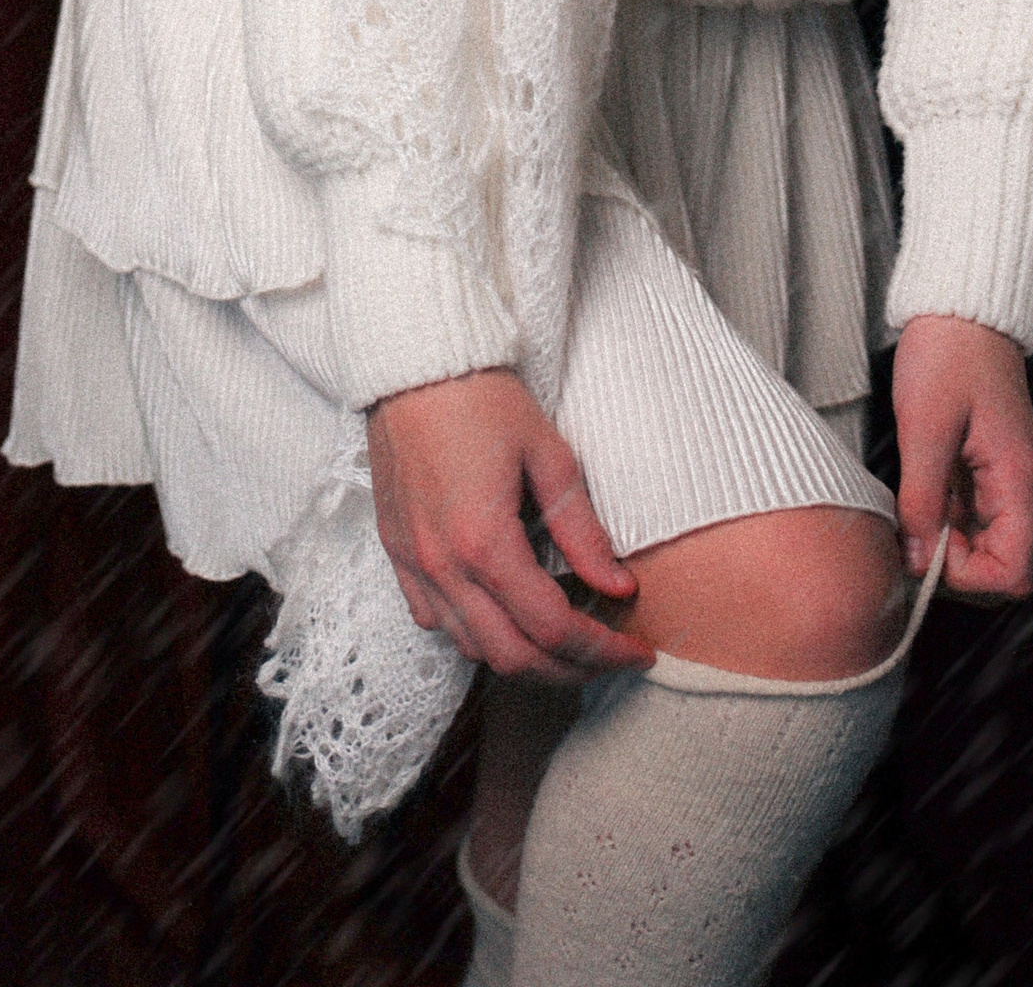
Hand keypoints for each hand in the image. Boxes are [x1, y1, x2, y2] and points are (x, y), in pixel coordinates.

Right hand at [366, 367, 656, 680]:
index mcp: (486, 542)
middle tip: (608, 655)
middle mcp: (443, 565)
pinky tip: (502, 612)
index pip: (554, 628)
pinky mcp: (395, 551)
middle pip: (512, 657)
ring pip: (471, 647)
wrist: (412, 362)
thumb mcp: (549, 454)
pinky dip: (473, 632)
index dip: (603, 650)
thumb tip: (617, 585)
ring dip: (522, 656)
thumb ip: (582, 529)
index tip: (638, 650)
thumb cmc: (482, 397)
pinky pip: (432, 619)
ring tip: (563, 639)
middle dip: (569, 669)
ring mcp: (413, 563)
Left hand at [892, 314, 1032, 599]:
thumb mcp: (925, 429)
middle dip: (954, 561)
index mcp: (1019, 482)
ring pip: (982, 541)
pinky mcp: (989, 468)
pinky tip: (918, 489)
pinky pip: (971, 513)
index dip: (969, 576)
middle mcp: (1022, 489)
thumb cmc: (948, 357)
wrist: (961, 311)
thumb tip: (917, 560)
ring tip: (911, 502)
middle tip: (911, 526)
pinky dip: (944, 514)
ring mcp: (1007, 479)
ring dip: (945, 537)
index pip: (1014, 572)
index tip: (927, 549)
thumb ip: (923, 500)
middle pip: (1000, 563)